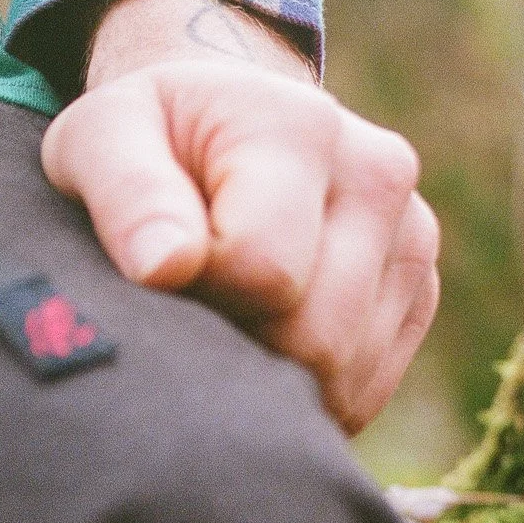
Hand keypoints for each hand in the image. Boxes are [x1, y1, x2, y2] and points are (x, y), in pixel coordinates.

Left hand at [39, 0, 439, 434]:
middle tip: (190, 311)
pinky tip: (264, 345)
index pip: (264, 272)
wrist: (217, 128)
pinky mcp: (421, 290)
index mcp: (301, 128)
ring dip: (270, 380)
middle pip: (315, 339)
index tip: (165, 273)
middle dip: (238, 350)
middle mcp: (379, 174)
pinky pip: (364, 392)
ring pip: (344, 379)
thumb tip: (166, 266)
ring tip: (224, 321)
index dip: (200, 300)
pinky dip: (306, 395)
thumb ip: (124, 191)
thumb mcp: (102, 139)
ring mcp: (413, 235)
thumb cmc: (147, 142)